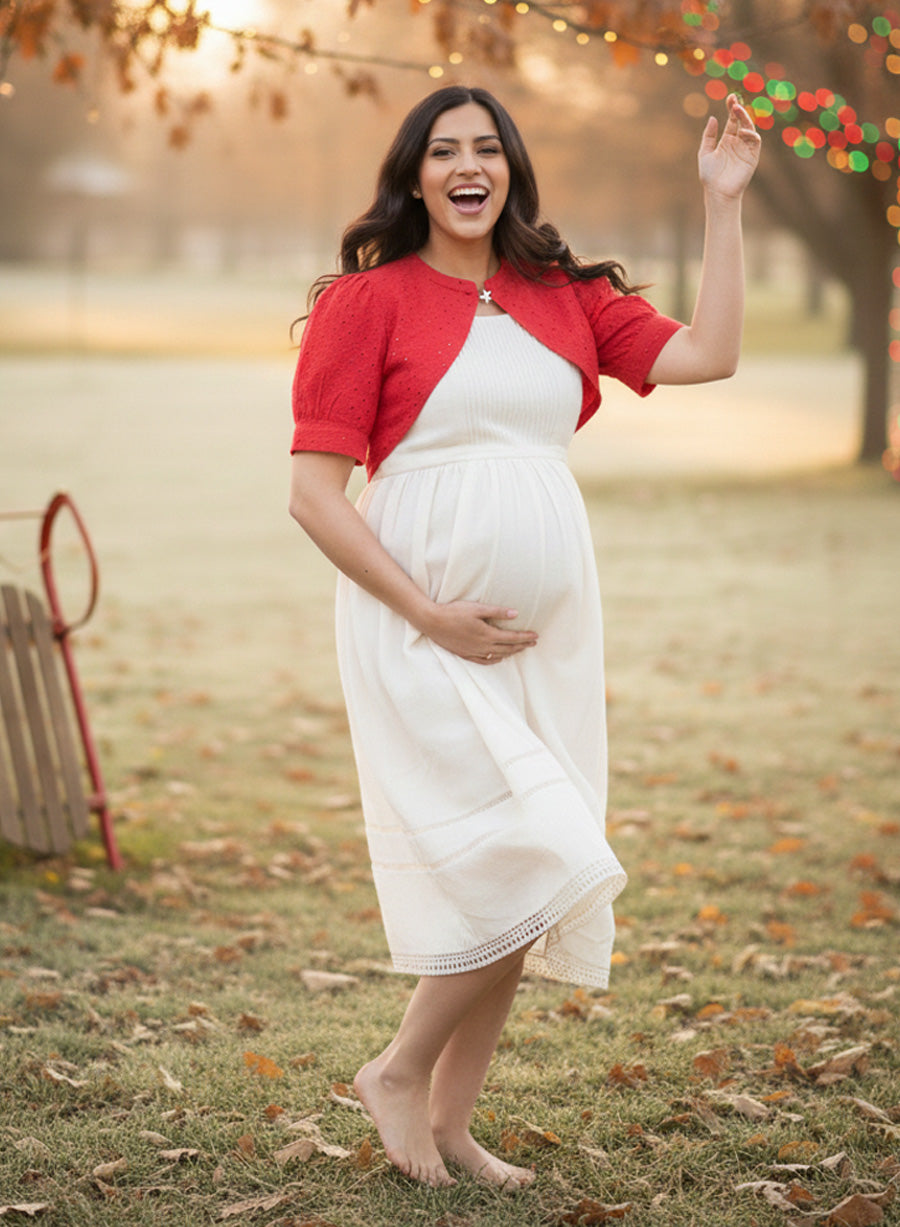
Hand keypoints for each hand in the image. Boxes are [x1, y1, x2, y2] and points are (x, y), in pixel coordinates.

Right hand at [421, 600, 537, 664]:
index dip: (525, 637)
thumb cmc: (454, 612)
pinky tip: (499, 657)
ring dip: (511, 653)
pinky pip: (484, 661)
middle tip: (533, 643)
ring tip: (520, 649)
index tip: (536, 636)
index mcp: (487, 634)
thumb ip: (497, 612)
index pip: (512, 637)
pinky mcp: (465, 654)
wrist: (432, 622)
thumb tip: (515, 614)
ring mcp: (473, 652)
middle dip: (522, 645)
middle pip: (507, 648)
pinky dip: (495, 659)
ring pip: (498, 655)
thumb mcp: (477, 608)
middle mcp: (482, 646)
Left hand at [698, 93, 760, 199]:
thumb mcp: (705, 153)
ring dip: (745, 118)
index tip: (730, 97)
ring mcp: (745, 148)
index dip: (732, 108)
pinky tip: (742, 131)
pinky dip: (751, 133)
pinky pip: (755, 141)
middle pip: (741, 121)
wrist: (718, 192)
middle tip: (734, 101)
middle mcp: (737, 142)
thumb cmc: (710, 176)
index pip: (732, 120)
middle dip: (739, 109)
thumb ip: (709, 136)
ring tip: (737, 110)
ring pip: (749, 128)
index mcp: (726, 140)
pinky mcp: (752, 156)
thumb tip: (713, 118)